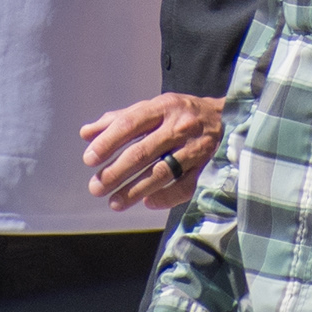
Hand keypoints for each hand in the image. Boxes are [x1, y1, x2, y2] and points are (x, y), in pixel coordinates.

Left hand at [81, 93, 221, 212]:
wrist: (225, 118)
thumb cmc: (179, 114)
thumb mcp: (152, 108)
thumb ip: (119, 119)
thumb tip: (86, 133)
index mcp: (162, 108)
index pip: (130, 124)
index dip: (108, 142)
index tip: (89, 159)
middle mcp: (179, 127)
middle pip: (143, 152)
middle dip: (116, 172)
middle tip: (96, 187)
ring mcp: (194, 148)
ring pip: (161, 173)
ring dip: (135, 190)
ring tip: (114, 202)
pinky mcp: (206, 167)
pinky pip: (184, 187)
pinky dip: (165, 198)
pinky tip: (147, 203)